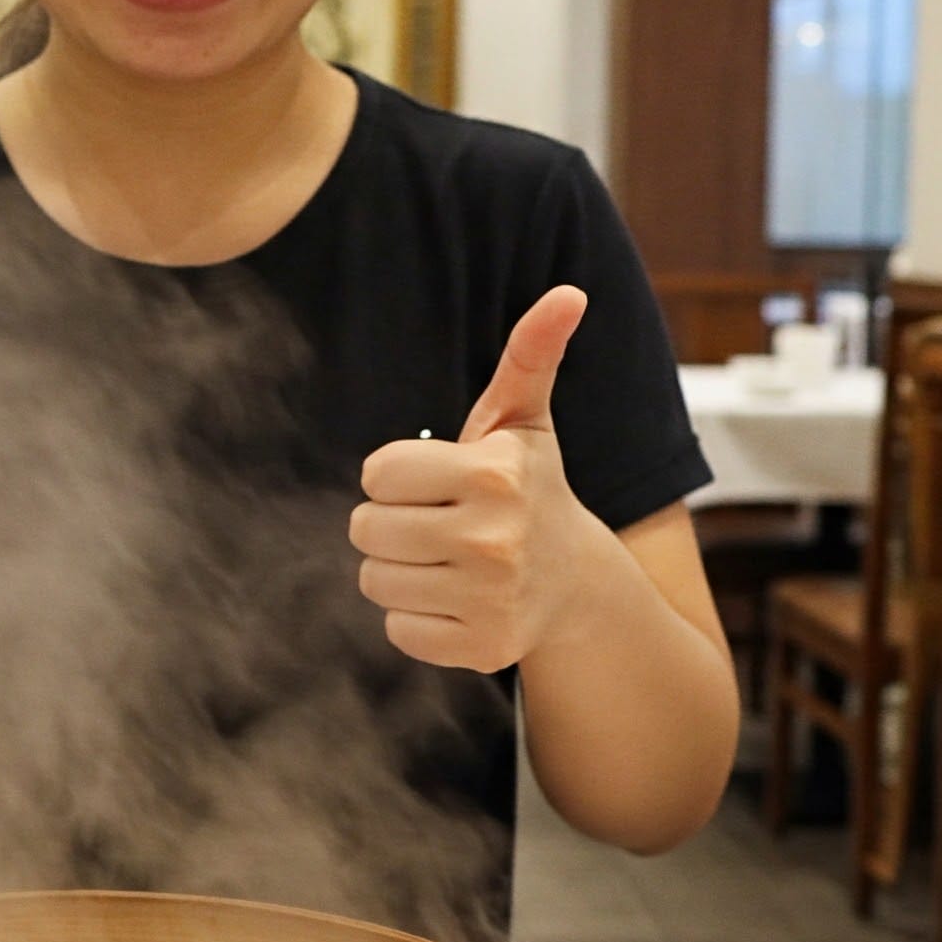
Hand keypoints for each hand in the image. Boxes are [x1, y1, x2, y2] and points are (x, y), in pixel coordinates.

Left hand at [350, 285, 600, 673]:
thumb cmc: (530, 488)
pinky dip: (416, 616)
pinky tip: (456, 598)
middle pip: (365, 528)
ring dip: (399, 569)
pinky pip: (396, 628)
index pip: (376, 473)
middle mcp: (495, 539)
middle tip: (439, 521)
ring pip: (374, 579)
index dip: (398, 475)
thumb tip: (567, 293)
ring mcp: (490, 599)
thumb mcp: (525, 420)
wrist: (576, 583)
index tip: (439, 479)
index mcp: (494, 474)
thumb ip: (531, 354)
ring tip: (446, 559)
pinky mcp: (482, 648)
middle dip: (392, 522)